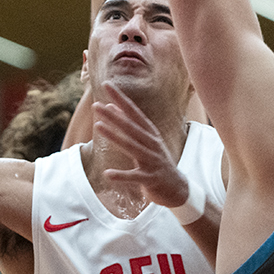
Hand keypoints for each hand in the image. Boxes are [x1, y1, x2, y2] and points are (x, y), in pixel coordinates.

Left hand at [93, 81, 188, 207]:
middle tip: (96, 105)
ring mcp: (152, 161)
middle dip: (113, 115)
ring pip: (131, 147)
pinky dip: (121, 176)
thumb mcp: (145, 142)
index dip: (121, 99)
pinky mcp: (151, 179)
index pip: (134, 112)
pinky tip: (107, 174)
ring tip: (98, 126)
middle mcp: (152, 144)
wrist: (177, 188)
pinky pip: (135, 177)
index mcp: (150, 134)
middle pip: (131, 127)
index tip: (107, 84)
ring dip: (114, 136)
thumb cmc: (157, 162)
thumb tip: (112, 107)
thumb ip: (130, 125)